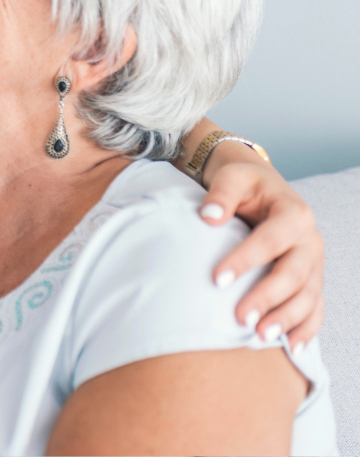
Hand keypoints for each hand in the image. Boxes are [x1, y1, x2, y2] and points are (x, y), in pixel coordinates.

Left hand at [200, 156, 323, 348]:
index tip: (217, 279)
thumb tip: (209, 215)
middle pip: (294, 273)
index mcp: (294, 213)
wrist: (262, 189)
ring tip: (260, 336)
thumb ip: (222, 193)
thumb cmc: (245, 185)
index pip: (271, 239)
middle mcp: (310, 240)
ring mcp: (314, 263)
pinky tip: (291, 347)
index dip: (246, 259)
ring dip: (286, 318)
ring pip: (308, 295)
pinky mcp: (312, 280)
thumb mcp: (233, 177)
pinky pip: (315, 307)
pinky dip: (306, 328)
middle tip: (240, 318)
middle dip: (268, 297)